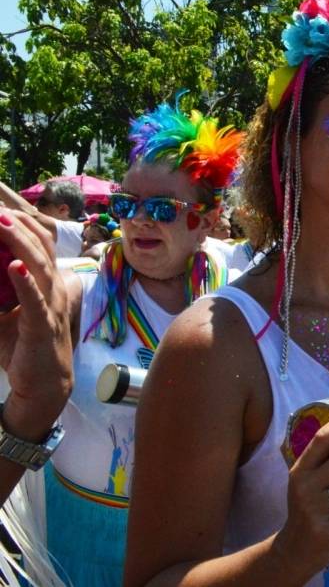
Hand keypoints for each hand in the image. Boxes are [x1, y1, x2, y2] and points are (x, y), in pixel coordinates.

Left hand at [0, 209, 72, 440]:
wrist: (45, 386)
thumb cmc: (24, 350)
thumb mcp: (4, 314)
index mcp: (48, 285)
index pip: (40, 247)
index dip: (24, 225)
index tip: (1, 210)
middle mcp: (54, 291)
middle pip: (42, 249)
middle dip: (19, 226)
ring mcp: (51, 307)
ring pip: (41, 267)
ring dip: (21, 244)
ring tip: (3, 225)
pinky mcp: (43, 326)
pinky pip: (36, 300)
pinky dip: (25, 282)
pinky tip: (13, 267)